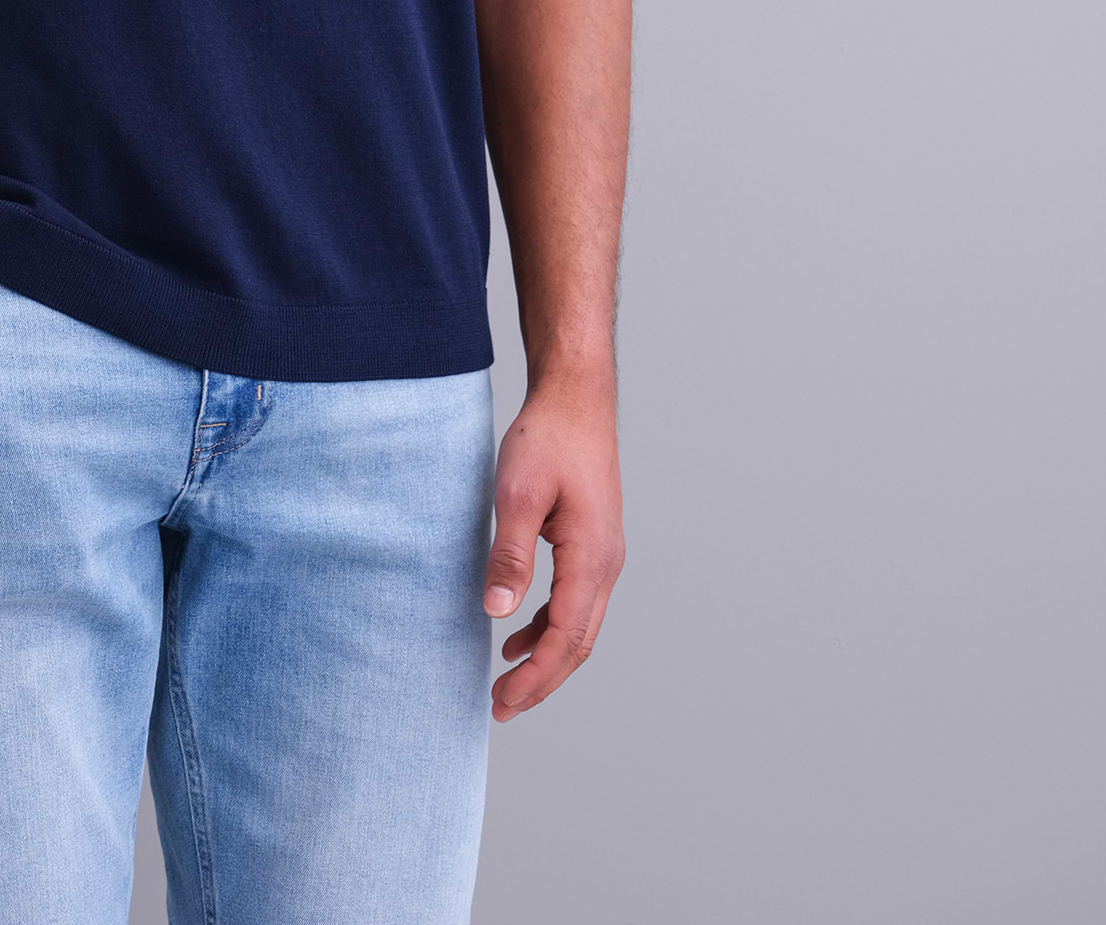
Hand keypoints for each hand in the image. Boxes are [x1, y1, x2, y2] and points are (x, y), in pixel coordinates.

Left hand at [483, 367, 624, 721]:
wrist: (575, 397)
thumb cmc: (547, 438)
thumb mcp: (518, 495)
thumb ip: (511, 556)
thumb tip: (498, 614)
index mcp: (592, 557)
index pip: (567, 638)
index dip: (536, 677)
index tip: (503, 702)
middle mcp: (607, 563)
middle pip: (579, 642)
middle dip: (542, 679)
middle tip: (501, 707)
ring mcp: (603, 554)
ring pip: (580, 625)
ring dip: (546, 656)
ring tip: (506, 680)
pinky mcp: (591, 542)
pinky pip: (575, 600)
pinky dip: (549, 625)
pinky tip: (518, 632)